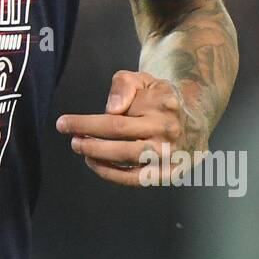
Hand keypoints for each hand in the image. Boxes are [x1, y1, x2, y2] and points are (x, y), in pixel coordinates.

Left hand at [56, 70, 205, 185]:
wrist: (194, 117)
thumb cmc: (159, 98)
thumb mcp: (143, 79)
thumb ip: (123, 85)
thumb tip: (111, 109)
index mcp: (162, 105)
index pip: (116, 119)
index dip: (86, 124)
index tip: (64, 124)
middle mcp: (168, 131)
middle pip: (120, 140)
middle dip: (89, 142)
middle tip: (72, 140)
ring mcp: (171, 154)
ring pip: (128, 161)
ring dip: (99, 158)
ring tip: (82, 150)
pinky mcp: (171, 172)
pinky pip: (138, 179)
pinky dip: (114, 175)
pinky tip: (97, 165)